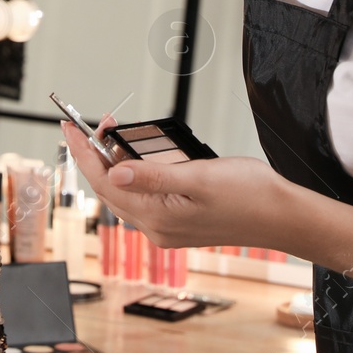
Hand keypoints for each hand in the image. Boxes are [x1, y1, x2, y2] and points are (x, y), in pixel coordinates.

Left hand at [60, 117, 294, 250]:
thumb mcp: (199, 178)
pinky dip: (130, 174)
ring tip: (108, 133)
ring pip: (124, 193)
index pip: (105, 183)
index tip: (69, 127)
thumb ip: (154, 177)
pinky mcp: (178, 223)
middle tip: (89, 123)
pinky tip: (133, 158)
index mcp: (158, 218)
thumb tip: (114, 172)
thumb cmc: (249, 195)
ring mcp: (167, 228)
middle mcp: (157, 229)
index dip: (84, 153)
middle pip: (110, 189)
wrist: (283, 216)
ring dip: (112, 163)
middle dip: (94, 154)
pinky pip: (141, 197)